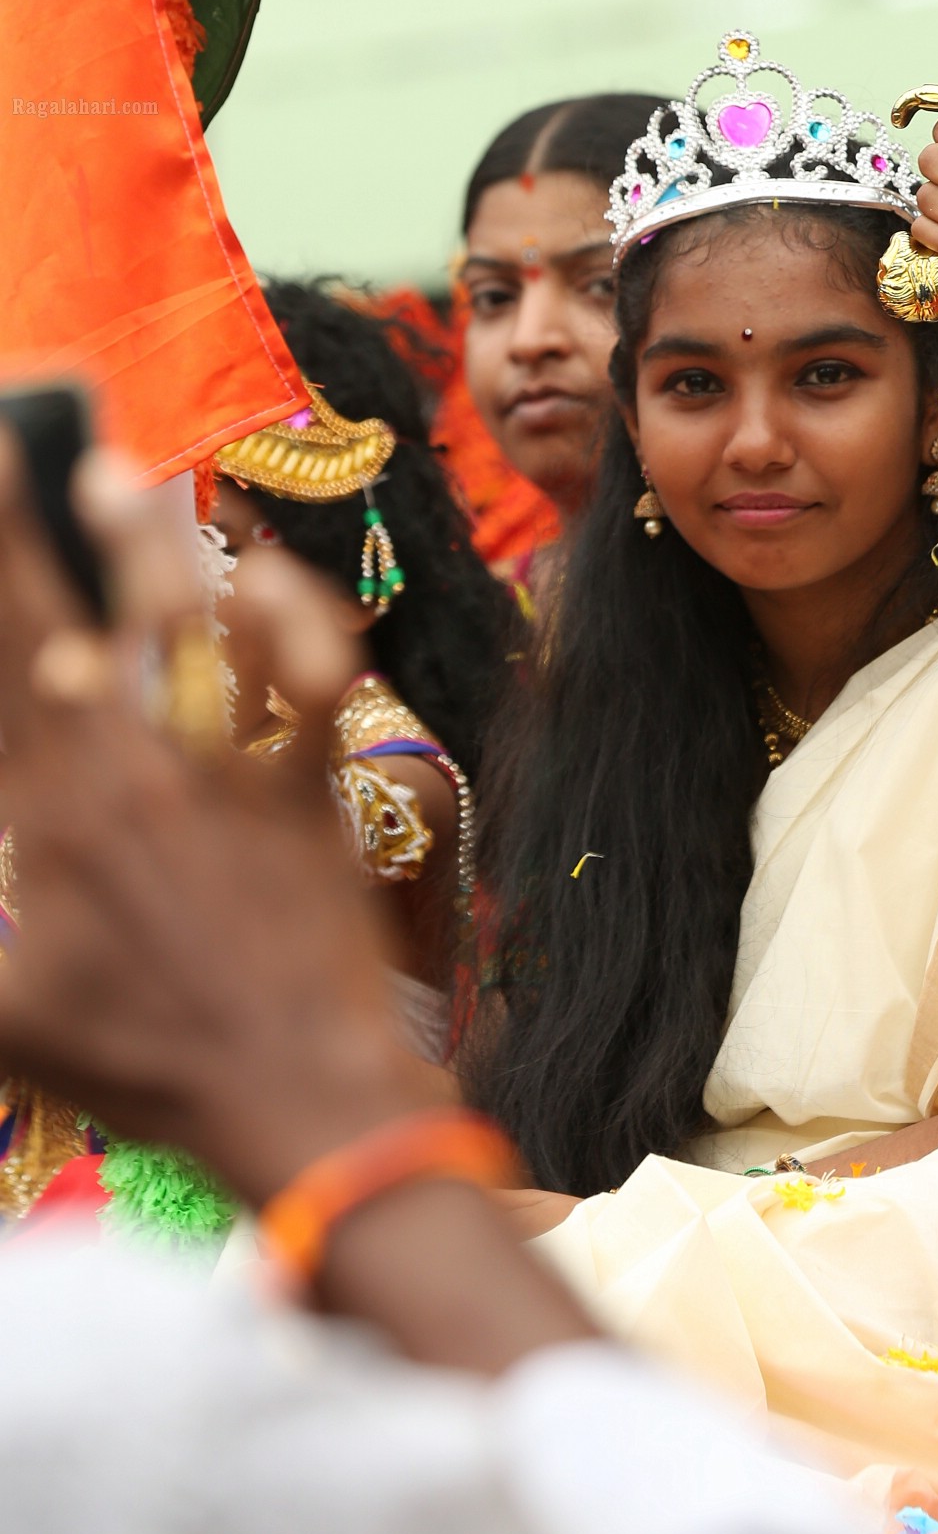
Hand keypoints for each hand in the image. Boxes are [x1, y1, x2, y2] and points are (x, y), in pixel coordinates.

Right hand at [0, 433, 434, 1208]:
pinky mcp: (311, 787)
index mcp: (47, 819)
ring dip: (152, 541)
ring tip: (123, 475)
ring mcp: (225, 776)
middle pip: (67, 621)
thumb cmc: (149, 1068)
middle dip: (32, 522)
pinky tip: (272, 574)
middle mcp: (129, 776)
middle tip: (19, 434)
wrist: (295, 1099)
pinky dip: (292, 618)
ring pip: (185, 624)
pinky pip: (307, 676)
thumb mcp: (5, 1023)